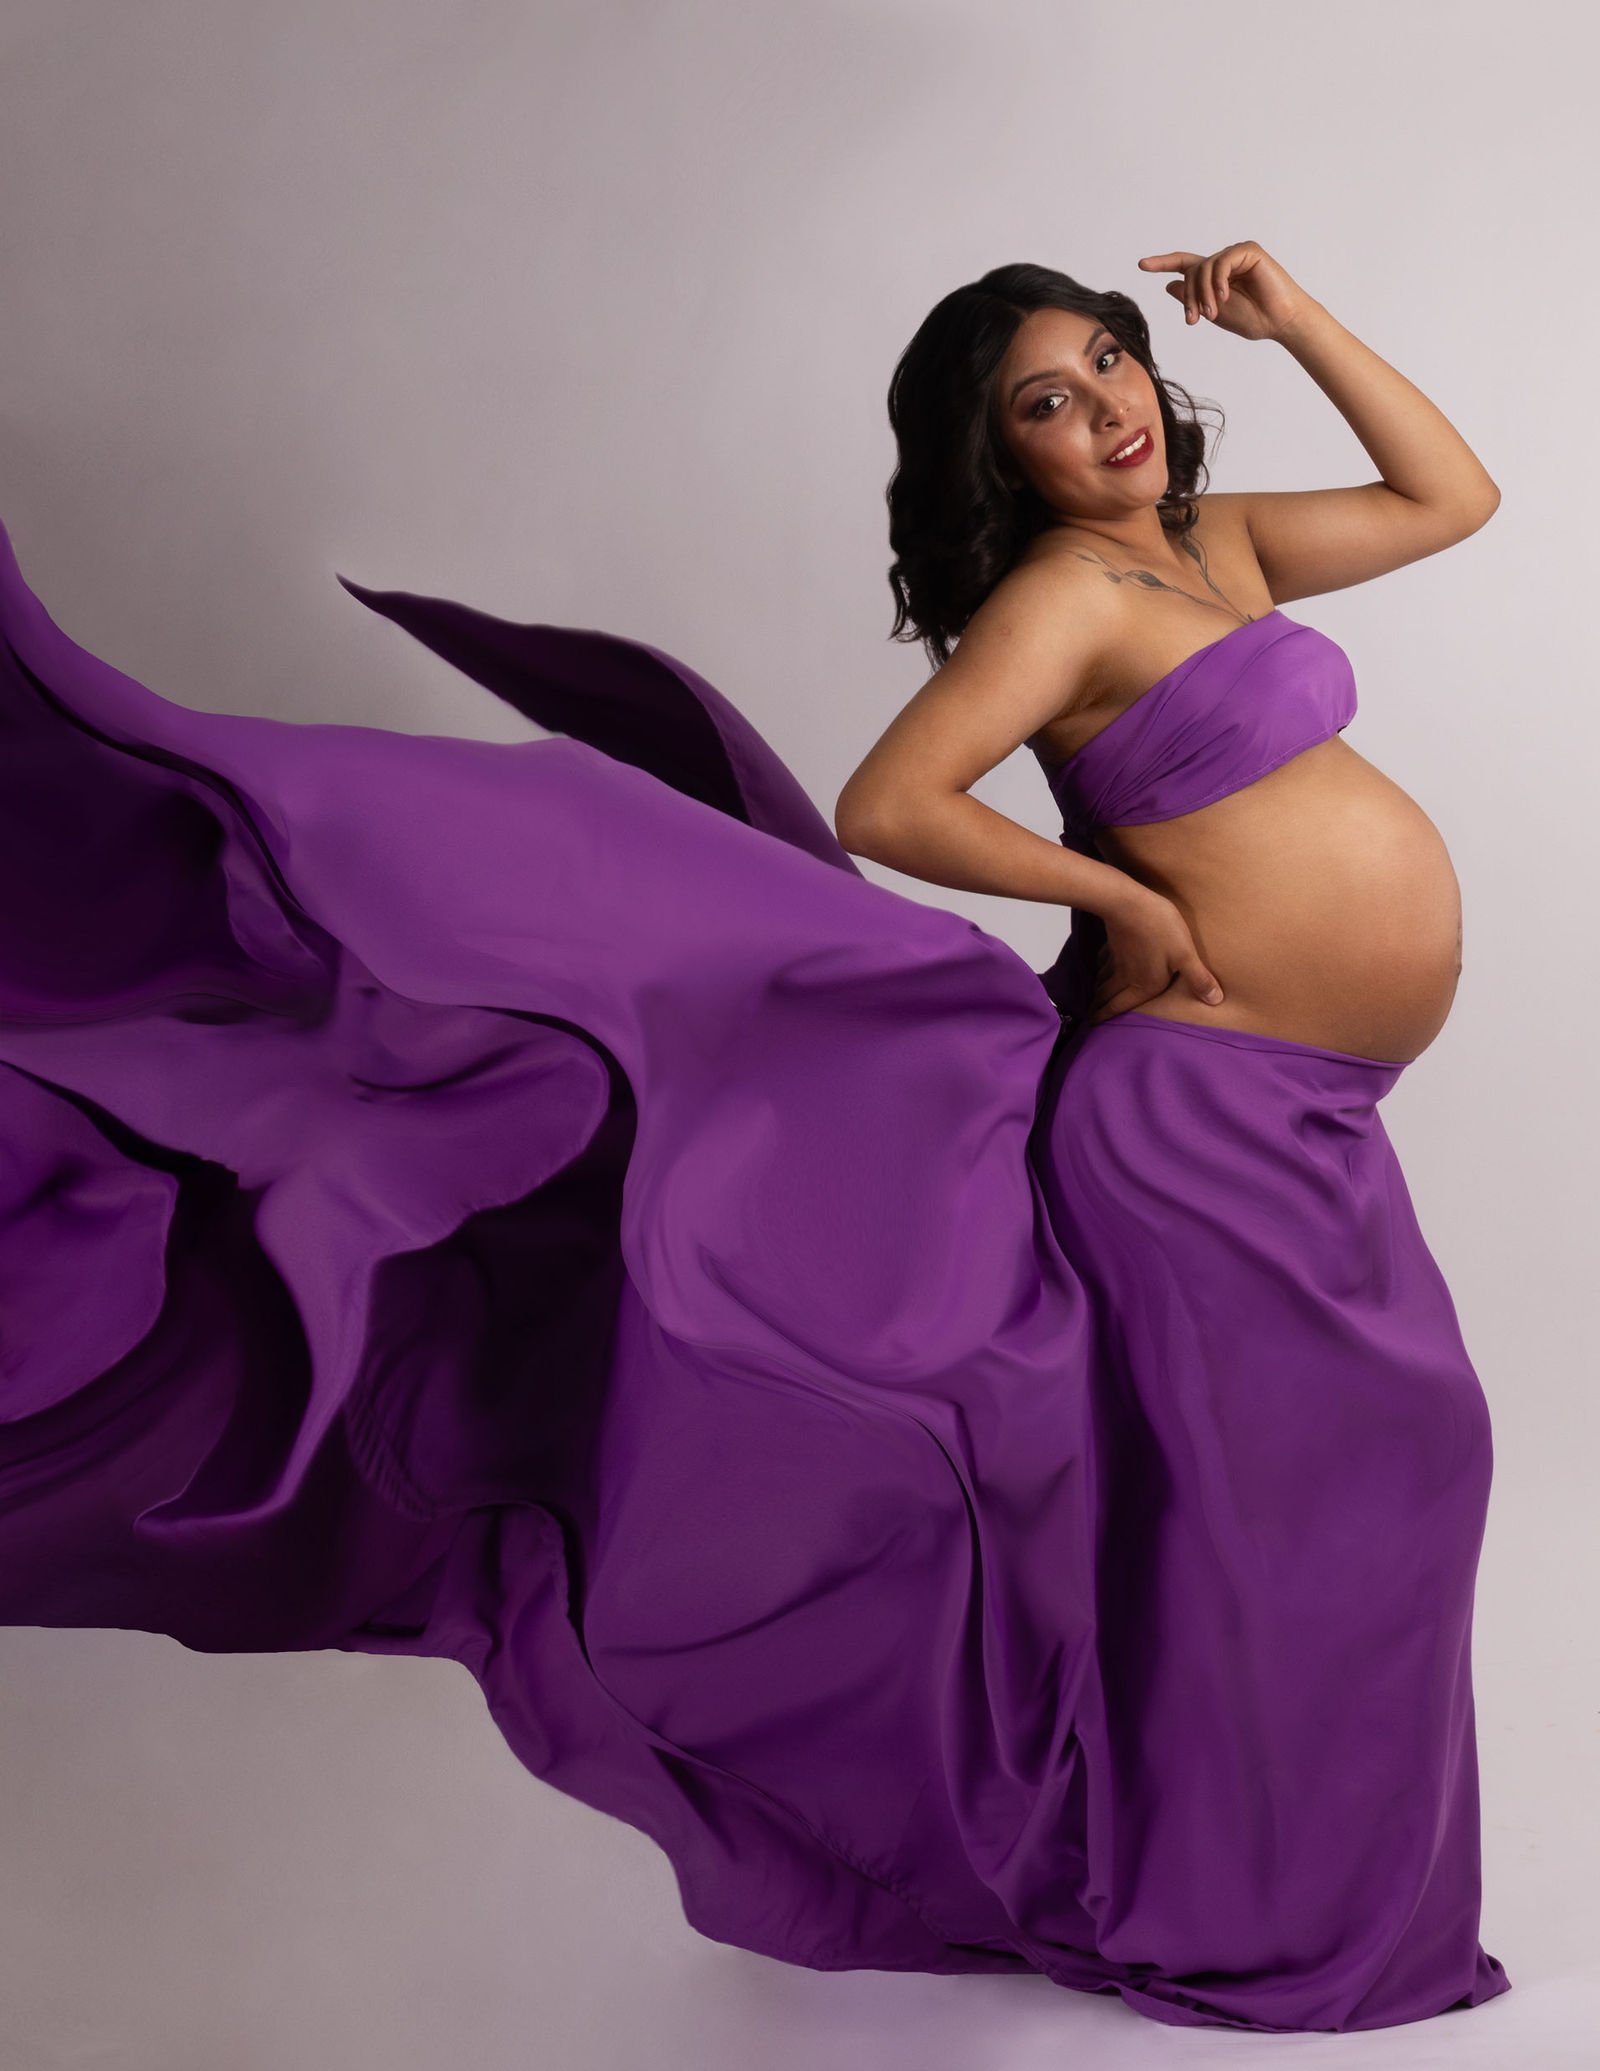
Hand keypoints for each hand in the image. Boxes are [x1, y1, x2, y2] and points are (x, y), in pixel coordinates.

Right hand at [1089, 887, 1223, 1025]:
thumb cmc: (1160, 930)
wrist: (1129, 902)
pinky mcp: (1113, 942)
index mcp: (1144, 985)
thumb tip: (1215, 1001)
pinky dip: (1099, 969)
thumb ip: (1198, 979)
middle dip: (1098, 1008)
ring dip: (1098, 991)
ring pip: (1103, 980)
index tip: (1093, 1024)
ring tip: (1094, 997)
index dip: (1105, 1017)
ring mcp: (1117, 959)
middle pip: (1107, 996)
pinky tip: (1099, 967)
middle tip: (1090, 1017)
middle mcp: (1126, 976)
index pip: (1119, 1007)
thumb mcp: (1185, 955)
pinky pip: (1103, 961)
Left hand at [1136, 242, 1315, 343]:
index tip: (1141, 264)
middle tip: (1194, 320)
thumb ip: (1193, 298)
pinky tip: (1224, 296)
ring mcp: (1236, 255)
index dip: (1162, 263)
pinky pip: (1222, 261)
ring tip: (1212, 313)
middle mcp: (1223, 263)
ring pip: (1204, 267)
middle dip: (1188, 296)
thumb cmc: (1253, 319)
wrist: (1280, 322)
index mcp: (1214, 278)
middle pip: (1191, 271)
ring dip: (1202, 292)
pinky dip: (1218, 280)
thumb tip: (1169, 284)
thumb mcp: (1214, 312)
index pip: (1184, 265)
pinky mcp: (1249, 251)